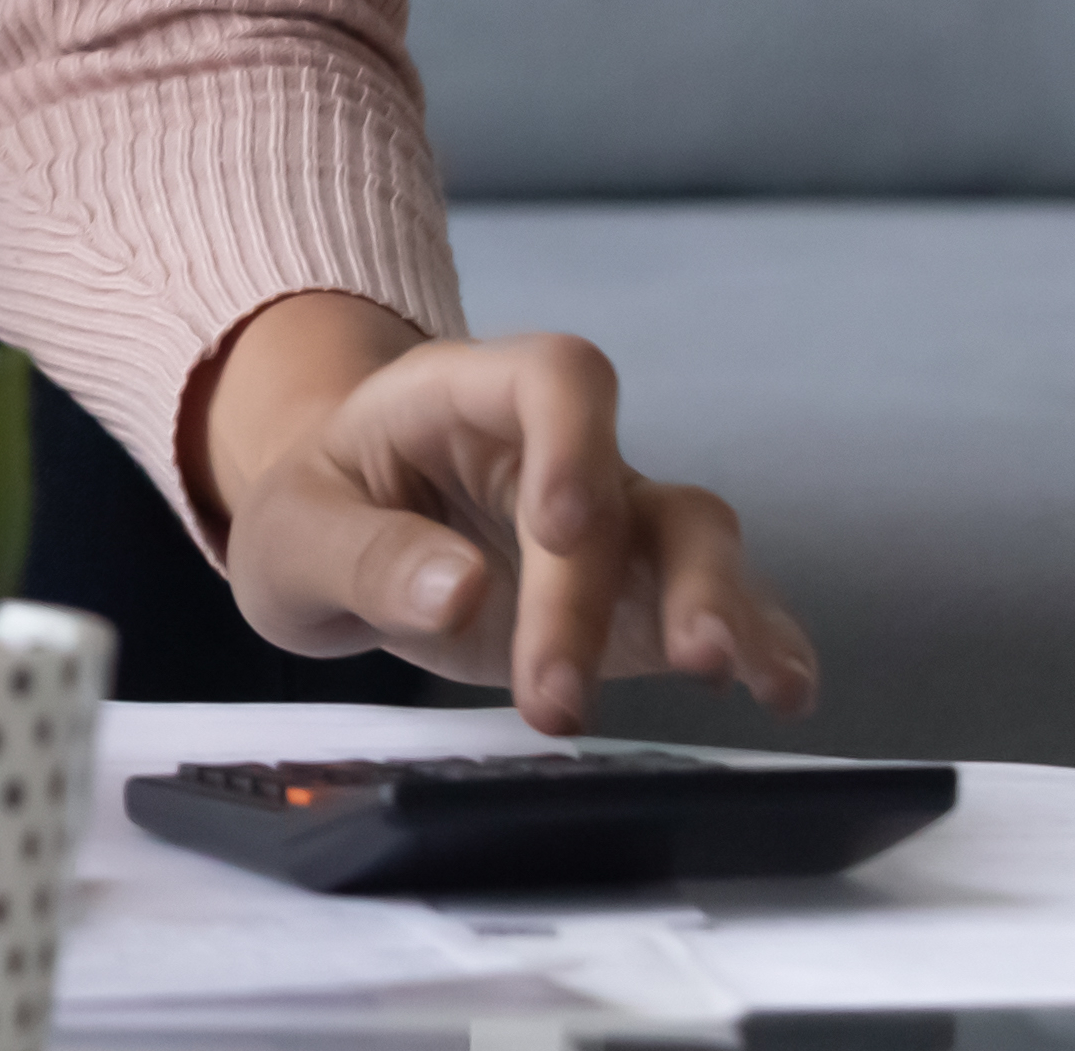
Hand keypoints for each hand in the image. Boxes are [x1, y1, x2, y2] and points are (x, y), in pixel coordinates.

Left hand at [185, 294, 816, 735]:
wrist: (334, 535)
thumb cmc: (315, 510)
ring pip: (696, 538)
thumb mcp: (292, 532)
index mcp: (466, 400)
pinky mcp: (638, 600)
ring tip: (717, 675)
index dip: (575, 438)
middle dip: (599, 596)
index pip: (553, 376)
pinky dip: (761, 643)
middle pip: (622, 490)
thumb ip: (367, 557)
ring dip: (711, 607)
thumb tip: (462, 593)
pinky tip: (783, 689)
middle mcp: (560, 452)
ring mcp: (613, 524)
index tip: (559, 529)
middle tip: (554, 699)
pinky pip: (719, 607)